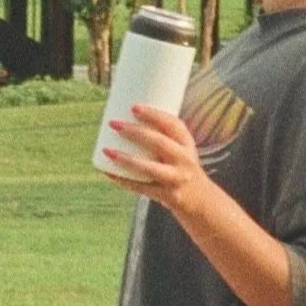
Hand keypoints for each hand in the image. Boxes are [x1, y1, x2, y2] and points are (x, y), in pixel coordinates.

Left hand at [100, 103, 210, 219]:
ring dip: (126, 160)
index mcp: (186, 143)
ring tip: (106, 150)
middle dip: (135, 132)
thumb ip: (157, 133)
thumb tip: (121, 115)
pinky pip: (142, 188)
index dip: (154, 115)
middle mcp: (185, 160)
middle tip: (114, 124)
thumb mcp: (178, 147)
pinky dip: (123, 180)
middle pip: (160, 143)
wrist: (199, 198)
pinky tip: (107, 172)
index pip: (173, 125)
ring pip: (150, 168)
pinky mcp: (169, 196)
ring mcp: (177, 179)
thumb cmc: (178, 164)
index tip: (134, 107)